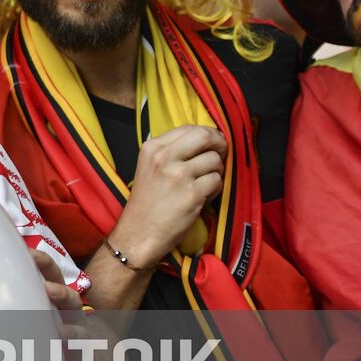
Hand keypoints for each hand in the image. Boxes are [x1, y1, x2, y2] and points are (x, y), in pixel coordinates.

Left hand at [33, 252, 124, 360]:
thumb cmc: (56, 330)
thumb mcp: (45, 310)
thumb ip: (24, 296)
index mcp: (59, 302)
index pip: (54, 276)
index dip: (44, 263)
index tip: (30, 253)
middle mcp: (73, 319)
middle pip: (71, 300)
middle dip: (60, 293)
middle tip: (46, 288)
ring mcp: (82, 343)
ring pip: (80, 334)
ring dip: (71, 334)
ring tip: (61, 335)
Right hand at [114, 125, 225, 266]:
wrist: (139, 232)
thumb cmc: (146, 202)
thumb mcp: (149, 167)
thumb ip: (171, 151)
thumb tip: (204, 139)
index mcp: (152, 148)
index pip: (189, 128)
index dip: (207, 134)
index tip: (212, 143)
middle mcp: (164, 158)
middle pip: (205, 137)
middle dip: (219, 144)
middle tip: (221, 154)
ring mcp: (179, 176)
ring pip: (215, 160)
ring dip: (216, 172)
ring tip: (204, 183)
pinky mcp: (192, 194)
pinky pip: (217, 181)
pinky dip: (215, 189)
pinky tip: (203, 196)